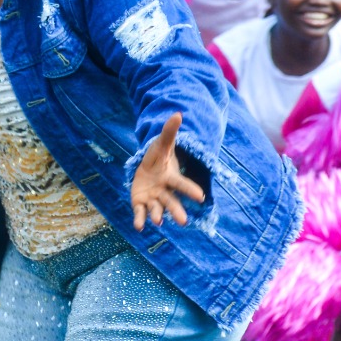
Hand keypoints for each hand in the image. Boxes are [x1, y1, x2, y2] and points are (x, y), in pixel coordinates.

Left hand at [130, 113, 205, 229]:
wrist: (146, 169)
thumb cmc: (158, 158)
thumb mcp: (162, 144)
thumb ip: (169, 132)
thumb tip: (177, 114)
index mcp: (171, 178)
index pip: (182, 184)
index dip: (190, 190)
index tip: (201, 196)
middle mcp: (164, 191)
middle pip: (171, 201)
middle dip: (177, 210)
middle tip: (184, 221)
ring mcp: (152, 199)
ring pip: (157, 209)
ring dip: (158, 215)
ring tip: (159, 221)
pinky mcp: (140, 203)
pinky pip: (140, 212)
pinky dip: (139, 219)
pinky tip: (139, 227)